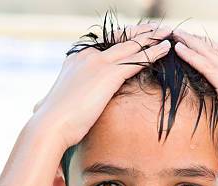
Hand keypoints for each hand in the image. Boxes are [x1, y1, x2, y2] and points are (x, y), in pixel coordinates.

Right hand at [31, 23, 172, 150]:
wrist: (51, 125)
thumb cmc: (55, 120)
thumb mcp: (60, 102)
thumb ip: (64, 97)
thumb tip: (49, 106)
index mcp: (77, 59)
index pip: (106, 44)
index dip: (124, 38)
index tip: (138, 35)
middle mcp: (88, 56)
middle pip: (121, 39)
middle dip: (141, 33)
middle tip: (157, 29)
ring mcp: (99, 63)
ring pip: (132, 46)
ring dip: (152, 39)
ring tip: (168, 34)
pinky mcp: (109, 75)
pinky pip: (137, 60)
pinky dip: (153, 53)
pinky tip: (166, 49)